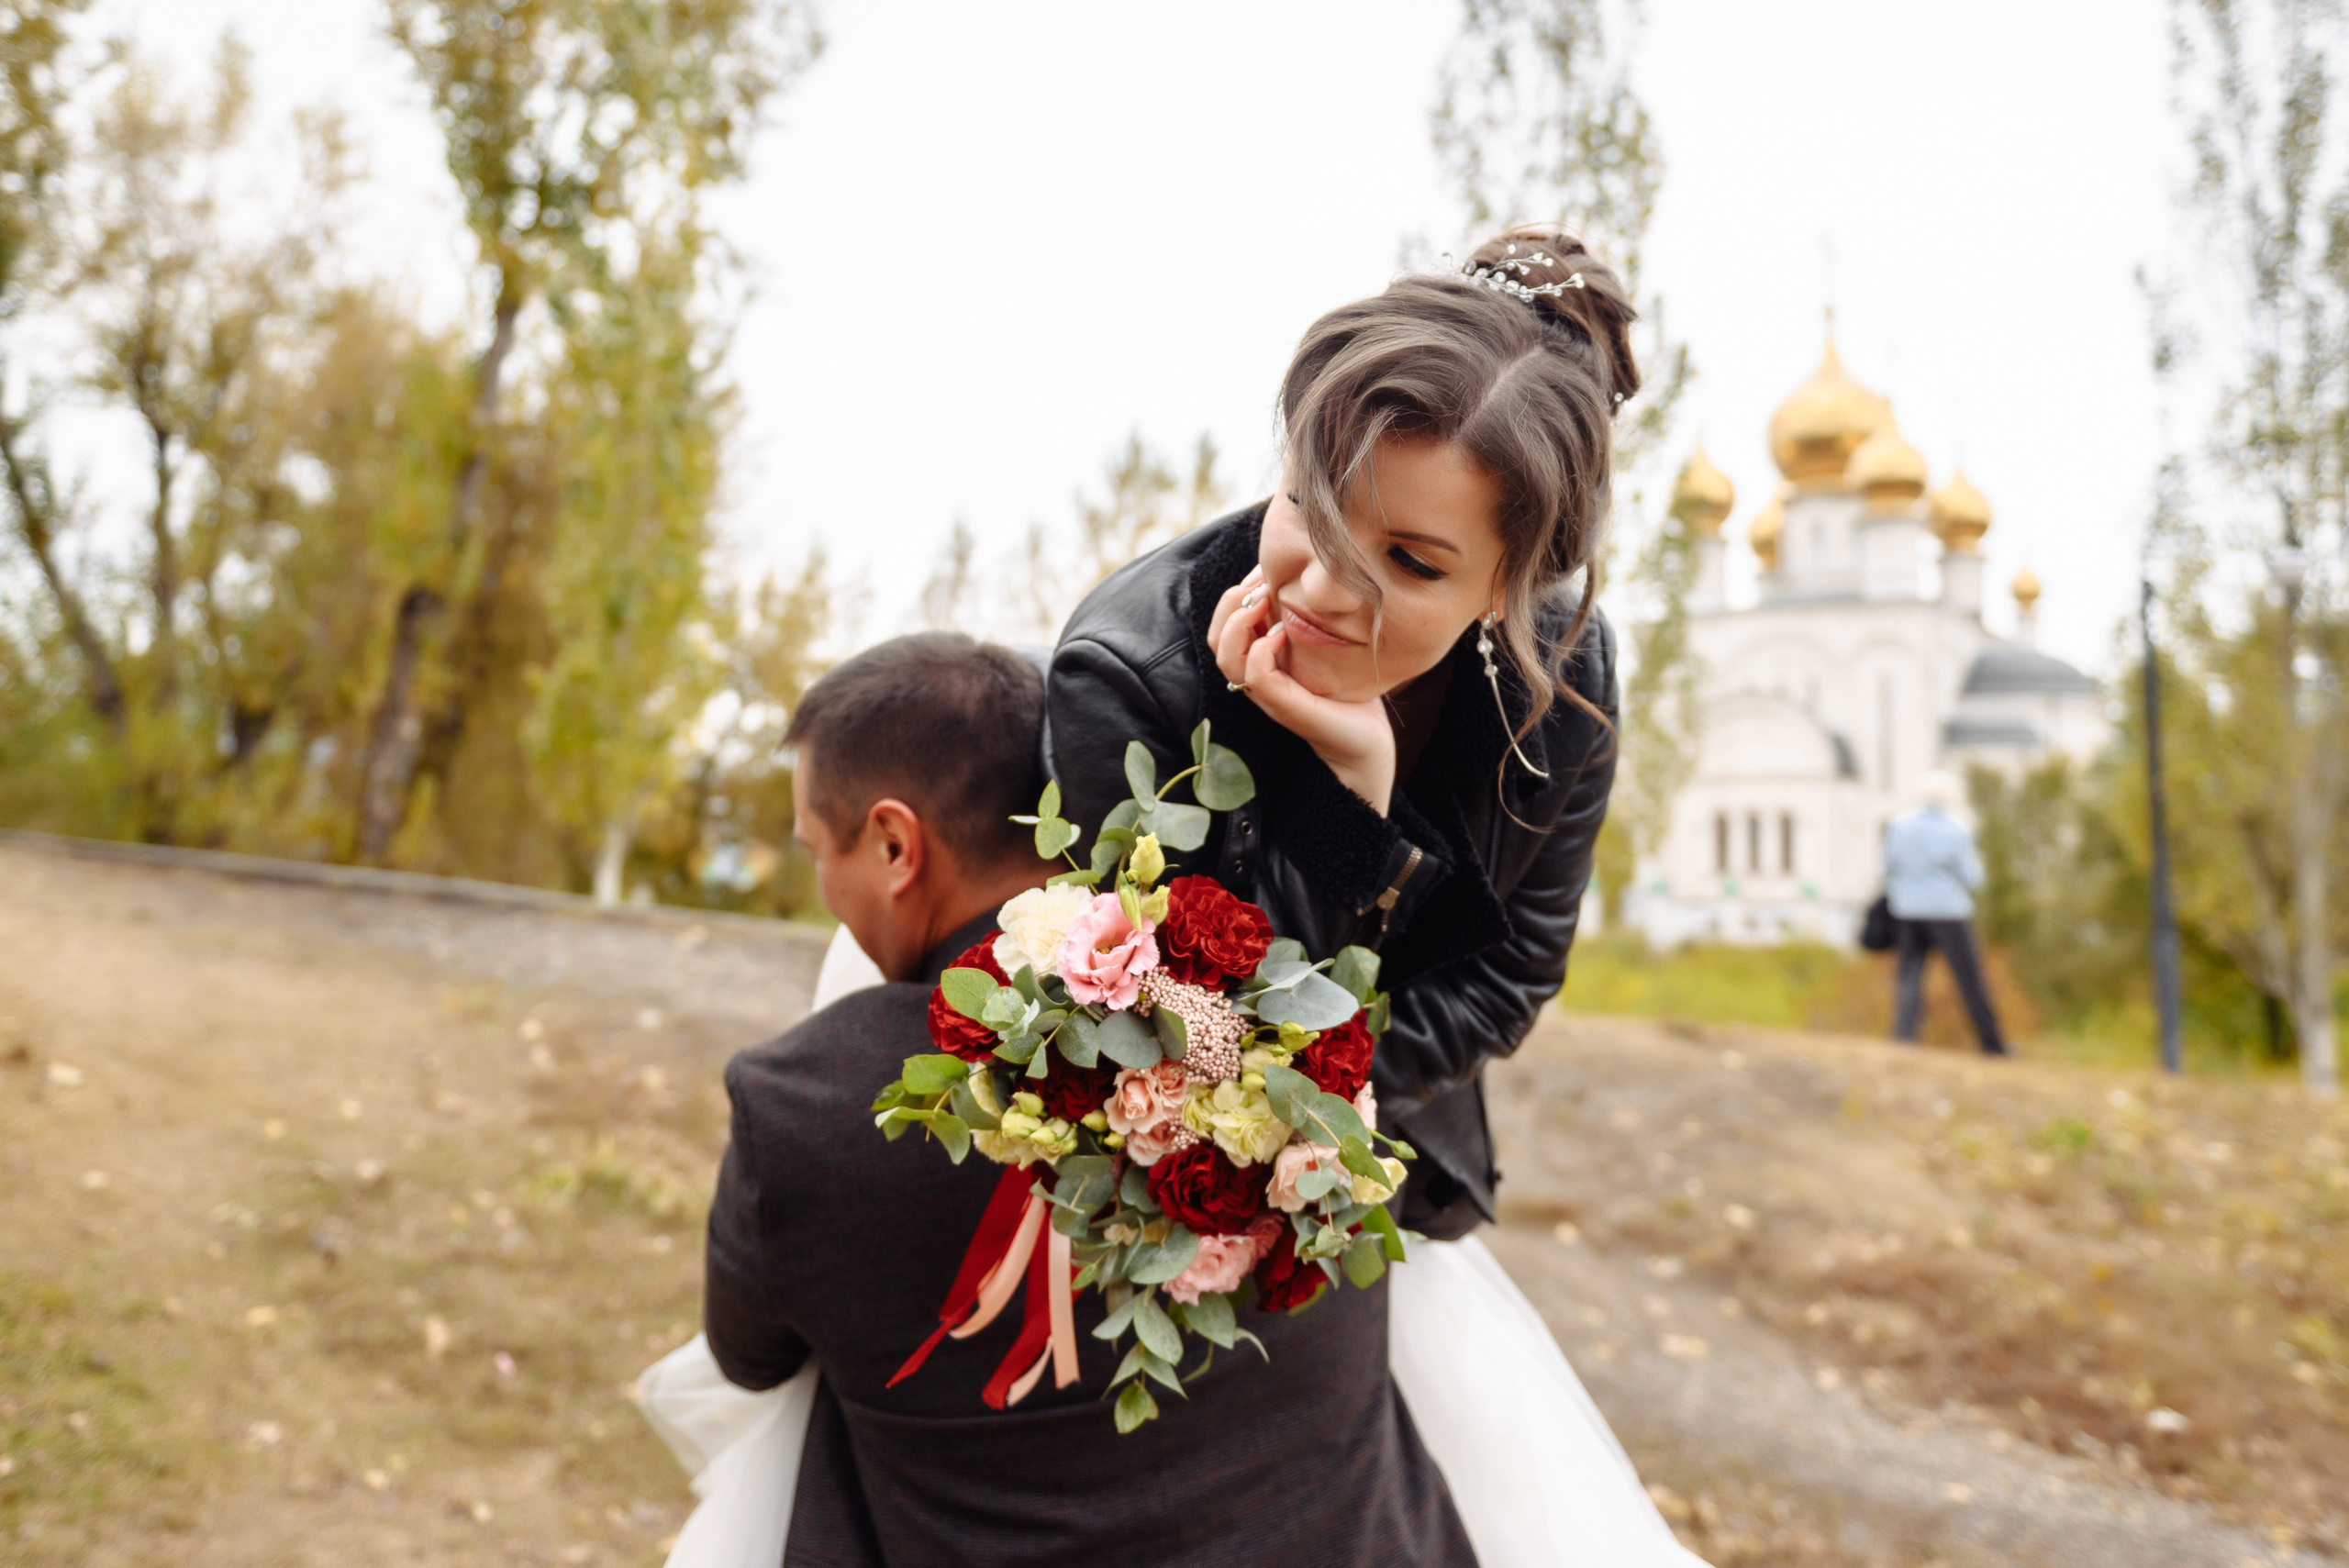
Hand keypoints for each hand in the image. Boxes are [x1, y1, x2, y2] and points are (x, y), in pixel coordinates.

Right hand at [1207, 567, 1396, 815]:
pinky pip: (1256, 675)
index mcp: (1258, 663)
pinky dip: (1263, 649)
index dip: (1233, 597)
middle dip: (1230, 604)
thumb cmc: (1348, 690)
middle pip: (1215, 640)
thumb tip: (1301, 570)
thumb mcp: (1322, 644)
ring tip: (1265, 602)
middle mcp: (1255, 679)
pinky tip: (1284, 633)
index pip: (1222, 627)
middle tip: (1261, 584)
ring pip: (1226, 658)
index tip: (1261, 574)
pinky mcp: (1284, 705)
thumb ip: (1304, 617)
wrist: (1366, 740)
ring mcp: (1267, 694)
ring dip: (1239, 623)